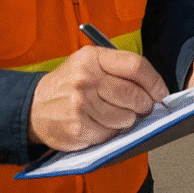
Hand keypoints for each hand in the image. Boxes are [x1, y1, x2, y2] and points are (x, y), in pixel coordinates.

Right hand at [28, 46, 168, 151]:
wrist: (33, 106)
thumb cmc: (69, 83)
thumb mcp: (89, 63)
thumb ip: (118, 69)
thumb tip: (154, 88)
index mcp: (92, 58)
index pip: (136, 66)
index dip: (154, 82)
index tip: (161, 93)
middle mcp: (85, 79)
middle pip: (133, 94)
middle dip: (145, 104)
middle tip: (145, 108)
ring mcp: (80, 105)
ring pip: (125, 118)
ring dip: (128, 120)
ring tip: (120, 116)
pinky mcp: (77, 129)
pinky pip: (109, 134)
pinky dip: (112, 133)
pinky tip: (103, 126)